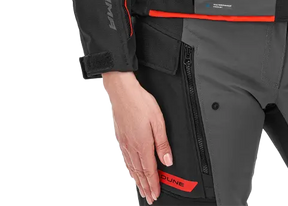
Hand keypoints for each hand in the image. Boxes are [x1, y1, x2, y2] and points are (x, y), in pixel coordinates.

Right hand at [102, 71, 173, 203]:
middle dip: (145, 187)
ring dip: (137, 181)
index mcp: (143, 145)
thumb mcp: (158, 121)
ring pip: (131, 168)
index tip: (156, 195)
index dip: (154, 184)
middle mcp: (132, 147)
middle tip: (149, 198)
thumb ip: (162, 143)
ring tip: (141, 190)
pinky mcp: (120, 138)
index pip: (149, 170)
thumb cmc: (141, 103)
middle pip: (140, 172)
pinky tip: (129, 171)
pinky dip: (128, 170)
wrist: (122, 92)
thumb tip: (167, 161)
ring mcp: (124, 143)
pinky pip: (124, 160)